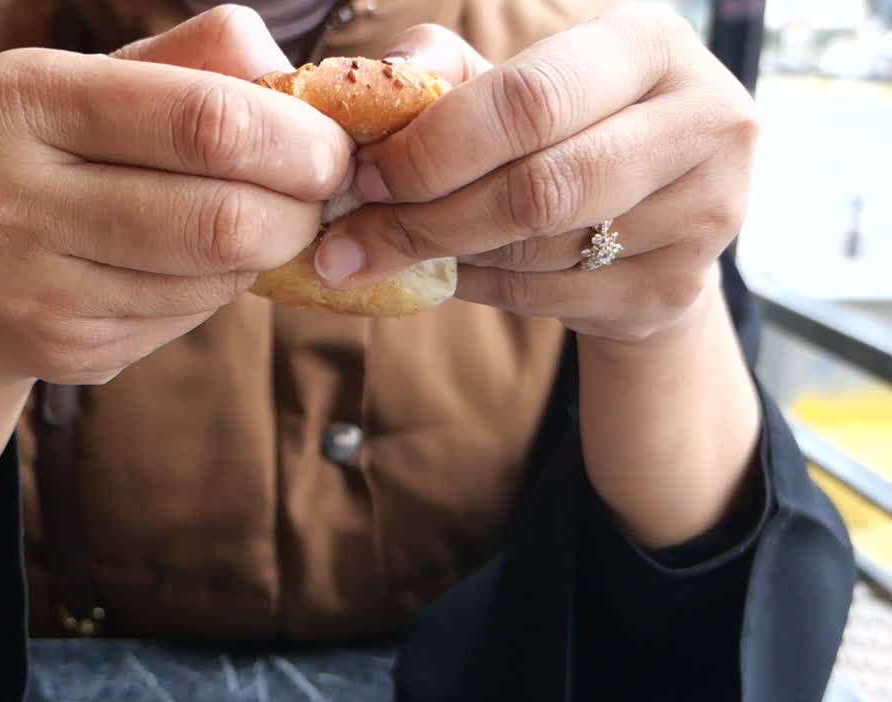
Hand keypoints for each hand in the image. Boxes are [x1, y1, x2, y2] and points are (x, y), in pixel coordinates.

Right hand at [0, 5, 352, 388]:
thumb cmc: (60, 155)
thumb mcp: (109, 81)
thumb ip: (208, 60)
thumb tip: (314, 85)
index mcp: (25, 95)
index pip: (203, 120)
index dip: (297, 142)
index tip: (334, 152)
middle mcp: (8, 190)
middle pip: (219, 217)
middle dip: (299, 213)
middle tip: (319, 201)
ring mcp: (28, 283)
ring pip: (212, 278)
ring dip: (260, 255)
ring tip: (249, 226)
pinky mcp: (59, 348)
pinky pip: (187, 320)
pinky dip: (217, 293)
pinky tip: (193, 268)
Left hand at [317, 8, 759, 343]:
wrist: (660, 215)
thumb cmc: (570, 131)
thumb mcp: (515, 84)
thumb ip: (445, 73)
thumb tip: (380, 86)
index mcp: (650, 43)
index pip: (529, 101)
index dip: (434, 147)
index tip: (369, 177)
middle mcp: (702, 119)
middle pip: (537, 187)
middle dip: (427, 217)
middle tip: (357, 238)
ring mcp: (706, 209)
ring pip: (538, 250)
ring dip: (447, 256)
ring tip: (400, 247)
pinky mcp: (681, 285)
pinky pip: (551, 296)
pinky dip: (483, 287)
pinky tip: (456, 270)